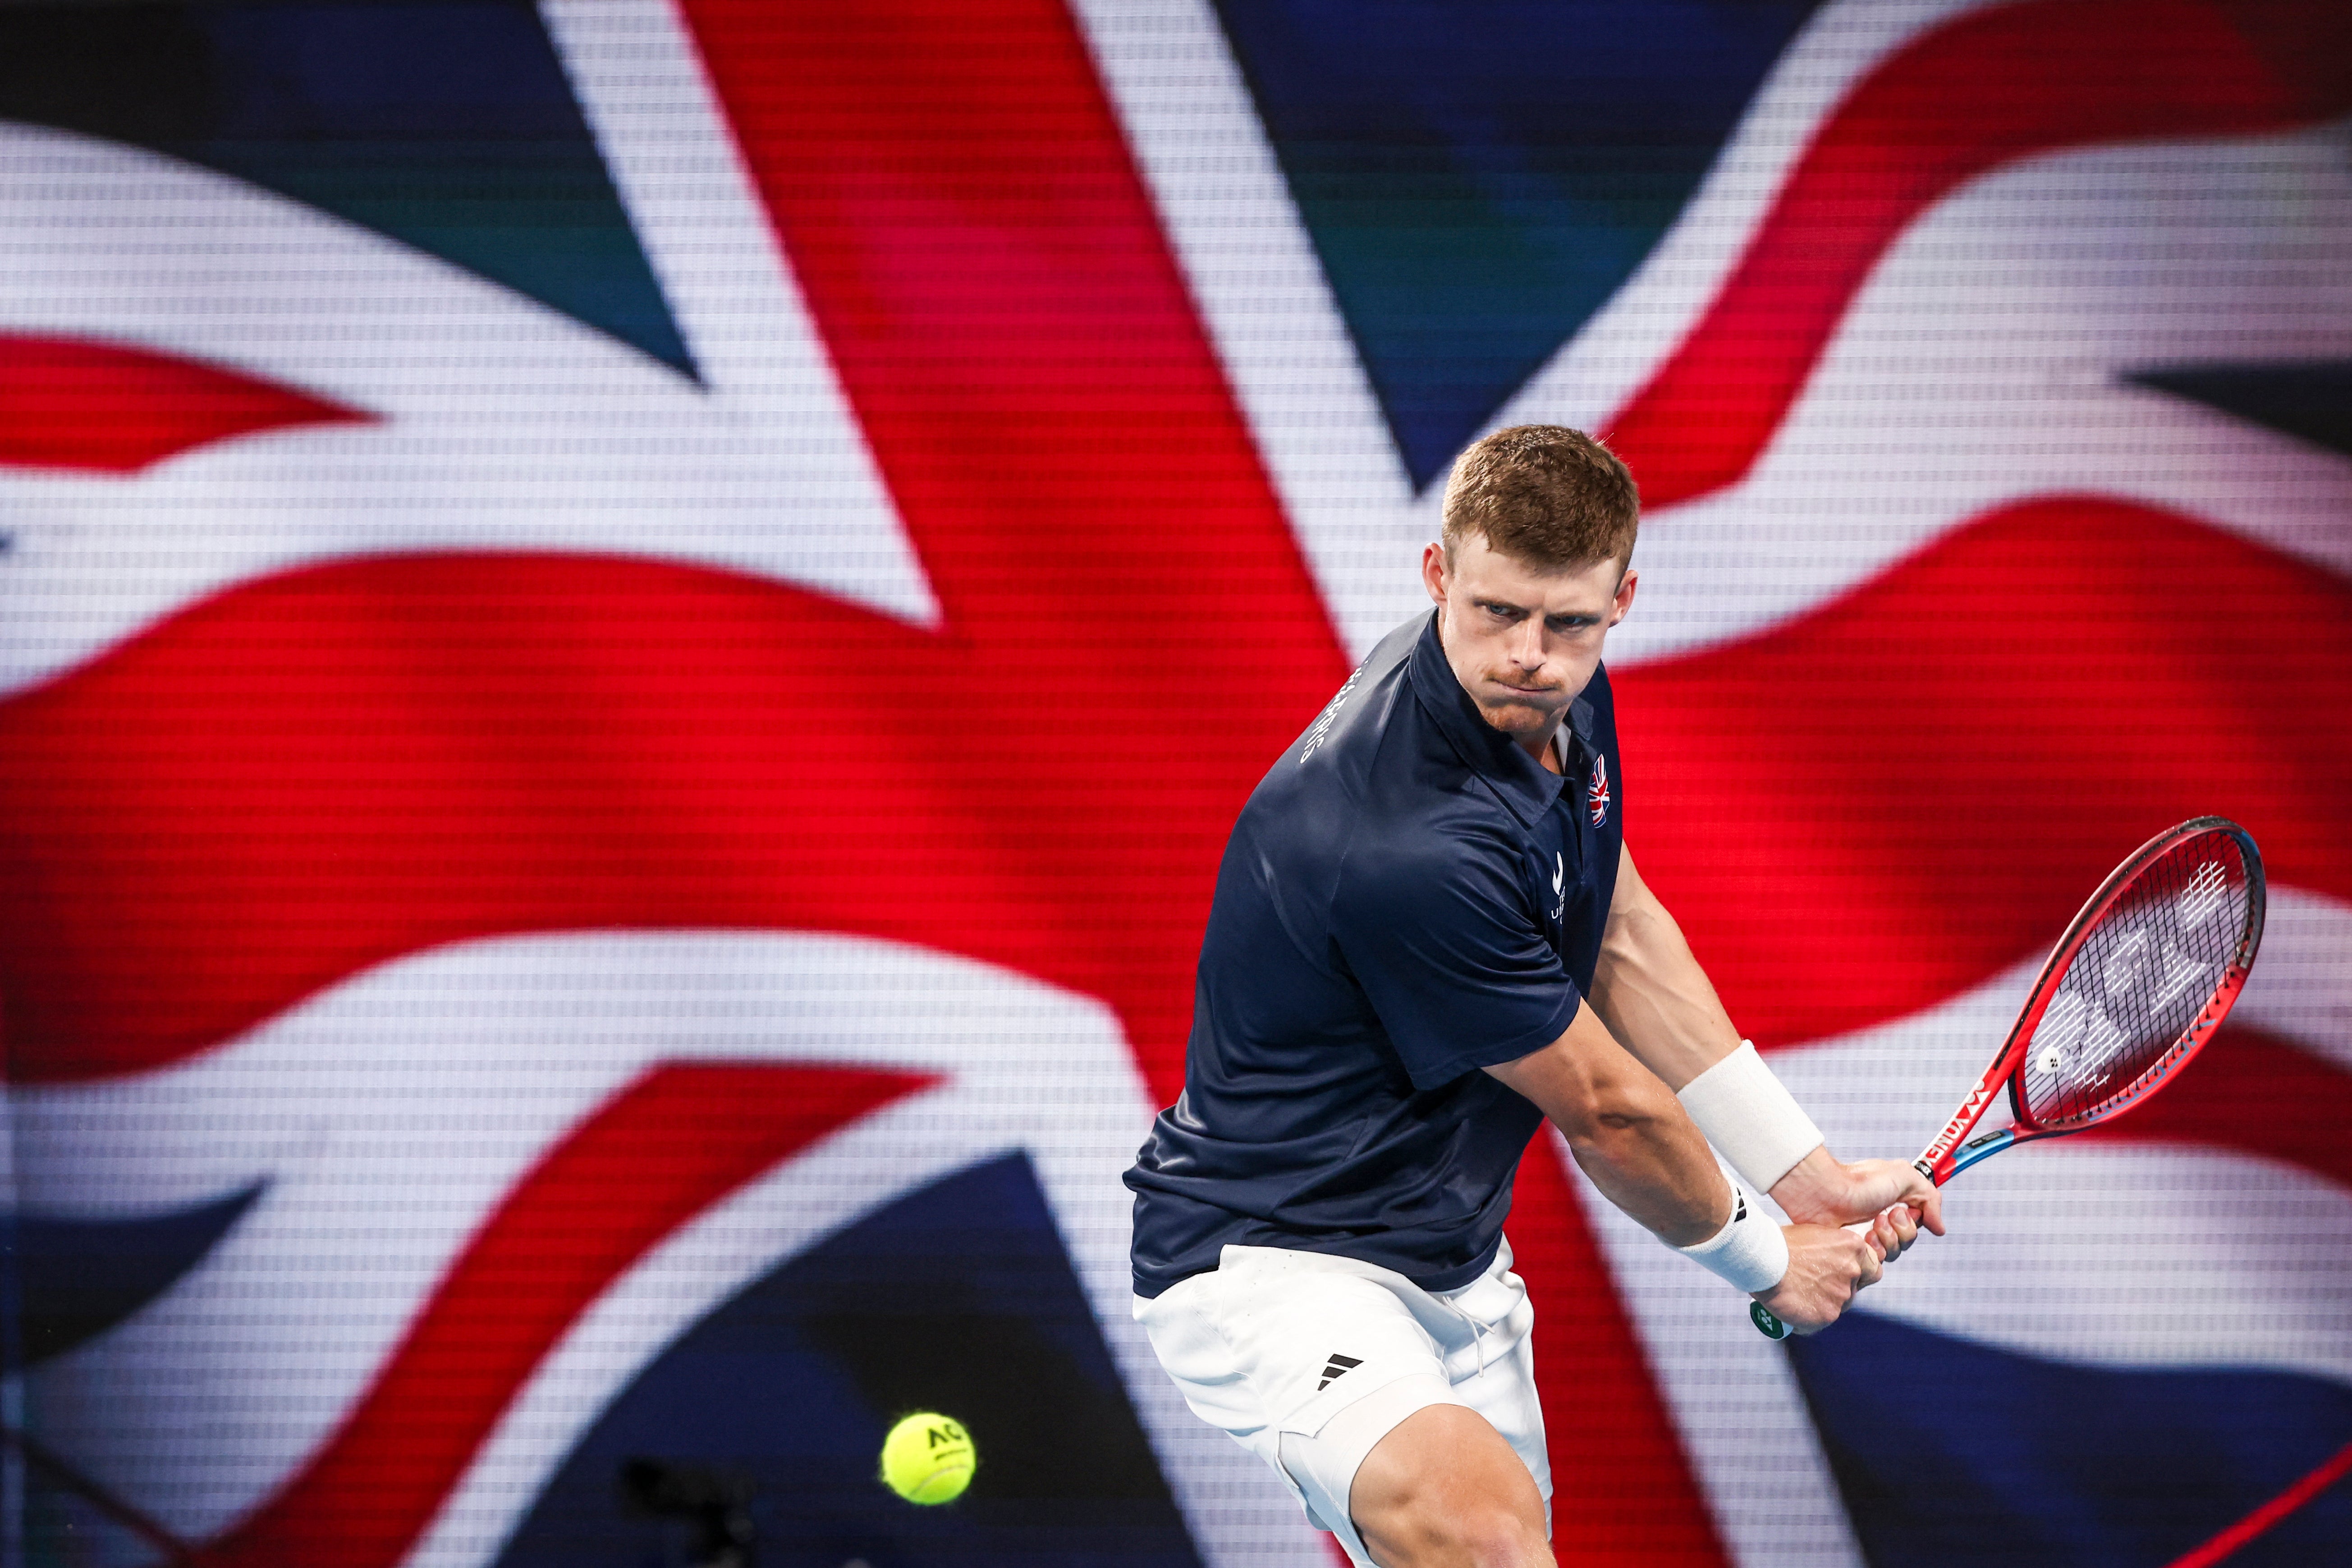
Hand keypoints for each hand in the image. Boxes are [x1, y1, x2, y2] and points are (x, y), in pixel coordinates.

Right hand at [1749, 1223, 1882, 1334]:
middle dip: (1836, 1288)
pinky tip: (1793, 1309)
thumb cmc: (1779, 1242)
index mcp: (1853, 1247)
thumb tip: (1829, 1259)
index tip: (1841, 1274)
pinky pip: (1820, 1321)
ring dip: (1822, 1303)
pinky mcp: (1827, 1315)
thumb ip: (1831, 1249)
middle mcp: (1853, 1271)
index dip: (1858, 1273)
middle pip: (1853, 1288)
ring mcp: (1841, 1295)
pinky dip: (1808, 1318)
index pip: (1871, 1268)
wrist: (1761, 1259)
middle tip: (1812, 1284)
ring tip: (1797, 1295)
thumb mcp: (1813, 1234)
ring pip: (1838, 1306)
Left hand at [1769, 1147, 1945, 1241]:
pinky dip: (1874, 1251)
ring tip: (1872, 1225)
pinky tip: (1863, 1238)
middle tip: (1884, 1215)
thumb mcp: (1904, 1176)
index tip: (1906, 1210)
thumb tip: (1939, 1228)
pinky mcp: (1854, 1249)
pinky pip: (1877, 1263)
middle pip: (1907, 1241)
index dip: (1915, 1221)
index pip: (1917, 1224)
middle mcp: (1880, 1220)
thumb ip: (1931, 1198)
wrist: (1825, 1194)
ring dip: (1888, 1239)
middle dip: (1902, 1230)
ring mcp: (1866, 1235)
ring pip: (1894, 1254)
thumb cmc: (1860, 1181)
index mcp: (1892, 1202)